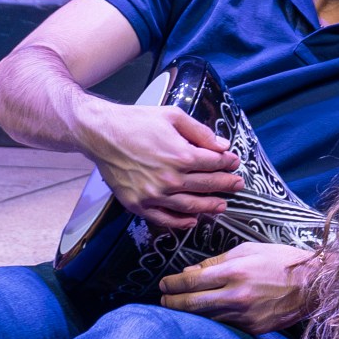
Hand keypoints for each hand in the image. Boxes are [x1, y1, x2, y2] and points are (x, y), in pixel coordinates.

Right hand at [75, 96, 237, 231]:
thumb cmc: (135, 121)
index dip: (227, 163)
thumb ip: (200, 132)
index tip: (234, 162)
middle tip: (238, 185)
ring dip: (209, 206)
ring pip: (190, 206)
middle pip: (206, 185)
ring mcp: (153, 195)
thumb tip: (223, 146)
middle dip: (226, 185)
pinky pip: (163, 219)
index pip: (214, 163)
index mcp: (181, 155)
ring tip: (222, 205)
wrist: (100, 134)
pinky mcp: (137, 204)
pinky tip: (192, 221)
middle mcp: (169, 178)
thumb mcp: (172, 116)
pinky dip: (180, 223)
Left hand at [160, 242, 314, 332]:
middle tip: (162, 298)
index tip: (163, 283)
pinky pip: (224, 325)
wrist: (313, 284)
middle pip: (191, 304)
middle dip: (171, 302)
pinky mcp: (252, 328)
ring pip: (205, 317)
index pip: (191, 281)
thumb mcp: (248, 250)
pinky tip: (204, 314)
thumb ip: (217, 261)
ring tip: (178, 306)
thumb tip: (190, 272)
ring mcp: (244, 315)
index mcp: (235, 272)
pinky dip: (211, 319)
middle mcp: (237, 296)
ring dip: (188, 312)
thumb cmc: (280, 260)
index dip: (172, 284)